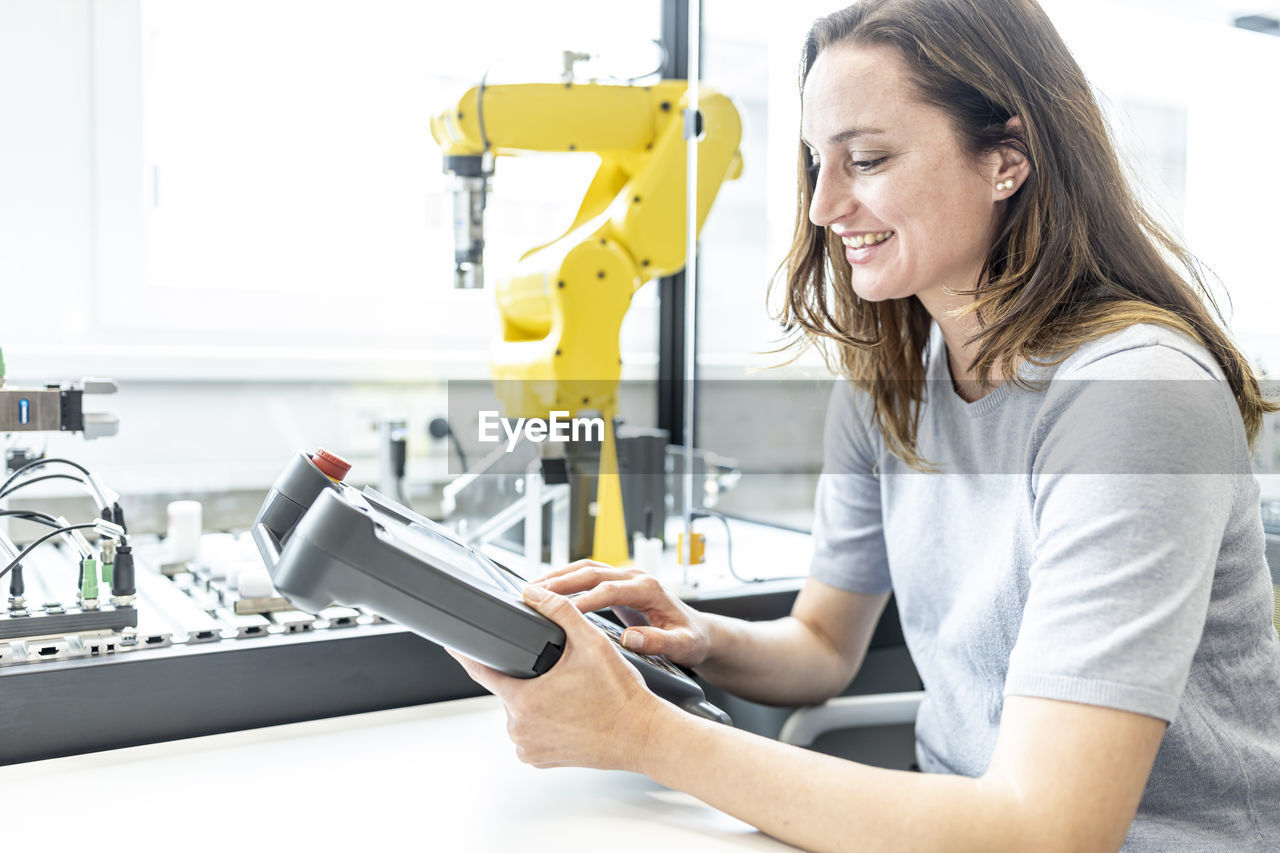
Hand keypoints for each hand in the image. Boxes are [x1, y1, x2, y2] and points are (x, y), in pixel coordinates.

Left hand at [447, 583, 662, 771]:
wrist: (641, 735)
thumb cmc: (620, 696)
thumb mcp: (591, 643)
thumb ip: (559, 612)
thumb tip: (535, 592)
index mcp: (524, 701)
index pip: (481, 671)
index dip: (466, 653)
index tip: (453, 642)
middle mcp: (520, 729)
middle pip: (508, 689)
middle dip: (526, 675)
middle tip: (561, 673)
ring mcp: (528, 747)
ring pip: (519, 710)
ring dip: (535, 698)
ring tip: (569, 695)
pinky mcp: (539, 759)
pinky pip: (529, 731)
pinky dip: (542, 720)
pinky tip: (567, 713)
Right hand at [532, 560, 711, 666]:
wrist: (698, 632)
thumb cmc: (690, 639)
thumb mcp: (682, 646)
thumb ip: (658, 642)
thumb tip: (630, 639)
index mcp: (649, 589)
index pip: (610, 590)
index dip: (584, 600)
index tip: (562, 612)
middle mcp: (636, 577)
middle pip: (592, 572)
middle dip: (562, 582)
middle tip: (534, 593)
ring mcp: (626, 578)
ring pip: (587, 569)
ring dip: (559, 576)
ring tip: (533, 587)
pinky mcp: (618, 584)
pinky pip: (588, 575)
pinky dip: (566, 579)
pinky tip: (548, 589)